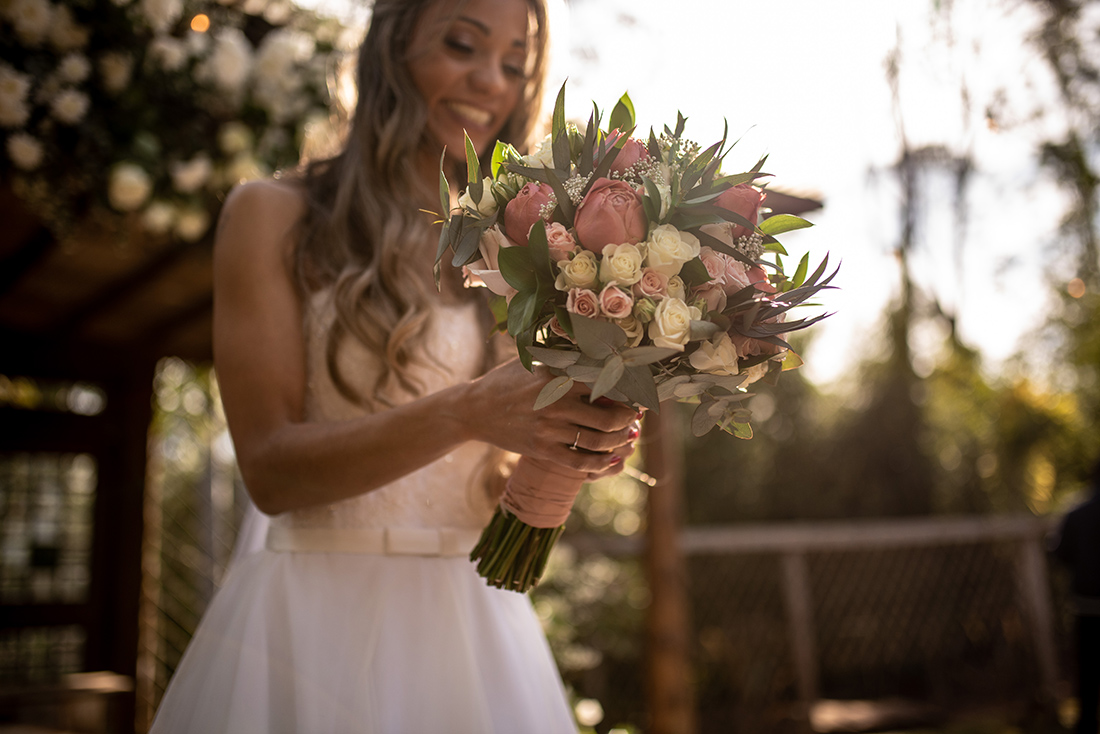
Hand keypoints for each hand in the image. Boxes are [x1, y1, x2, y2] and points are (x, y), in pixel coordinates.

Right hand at [460, 358, 639, 473]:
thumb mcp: (534, 362)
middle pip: (610, 417)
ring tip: (625, 437)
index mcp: (558, 377)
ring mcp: (549, 429)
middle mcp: (557, 403)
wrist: (475, 409)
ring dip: (619, 441)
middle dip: (630, 419)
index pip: (606, 383)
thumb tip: (598, 345)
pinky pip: (579, 462)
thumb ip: (564, 358)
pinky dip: (599, 463)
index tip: (640, 393)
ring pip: (598, 441)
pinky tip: (609, 459)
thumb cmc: (507, 381)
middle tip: (636, 418)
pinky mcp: (542, 449)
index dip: (630, 391)